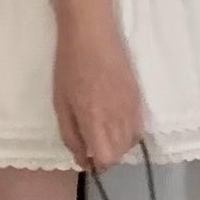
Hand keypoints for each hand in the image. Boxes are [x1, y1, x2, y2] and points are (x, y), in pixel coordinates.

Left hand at [53, 14, 143, 172]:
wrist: (91, 34)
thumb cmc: (69, 66)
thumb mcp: (60, 103)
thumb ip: (71, 135)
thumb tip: (83, 159)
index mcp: (96, 120)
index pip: (107, 159)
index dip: (96, 164)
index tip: (87, 157)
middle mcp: (118, 118)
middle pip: (120, 154)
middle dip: (106, 155)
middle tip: (92, 141)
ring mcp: (131, 107)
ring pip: (131, 142)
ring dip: (118, 145)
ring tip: (103, 131)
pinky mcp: (138, 97)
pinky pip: (138, 126)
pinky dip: (128, 132)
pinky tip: (115, 121)